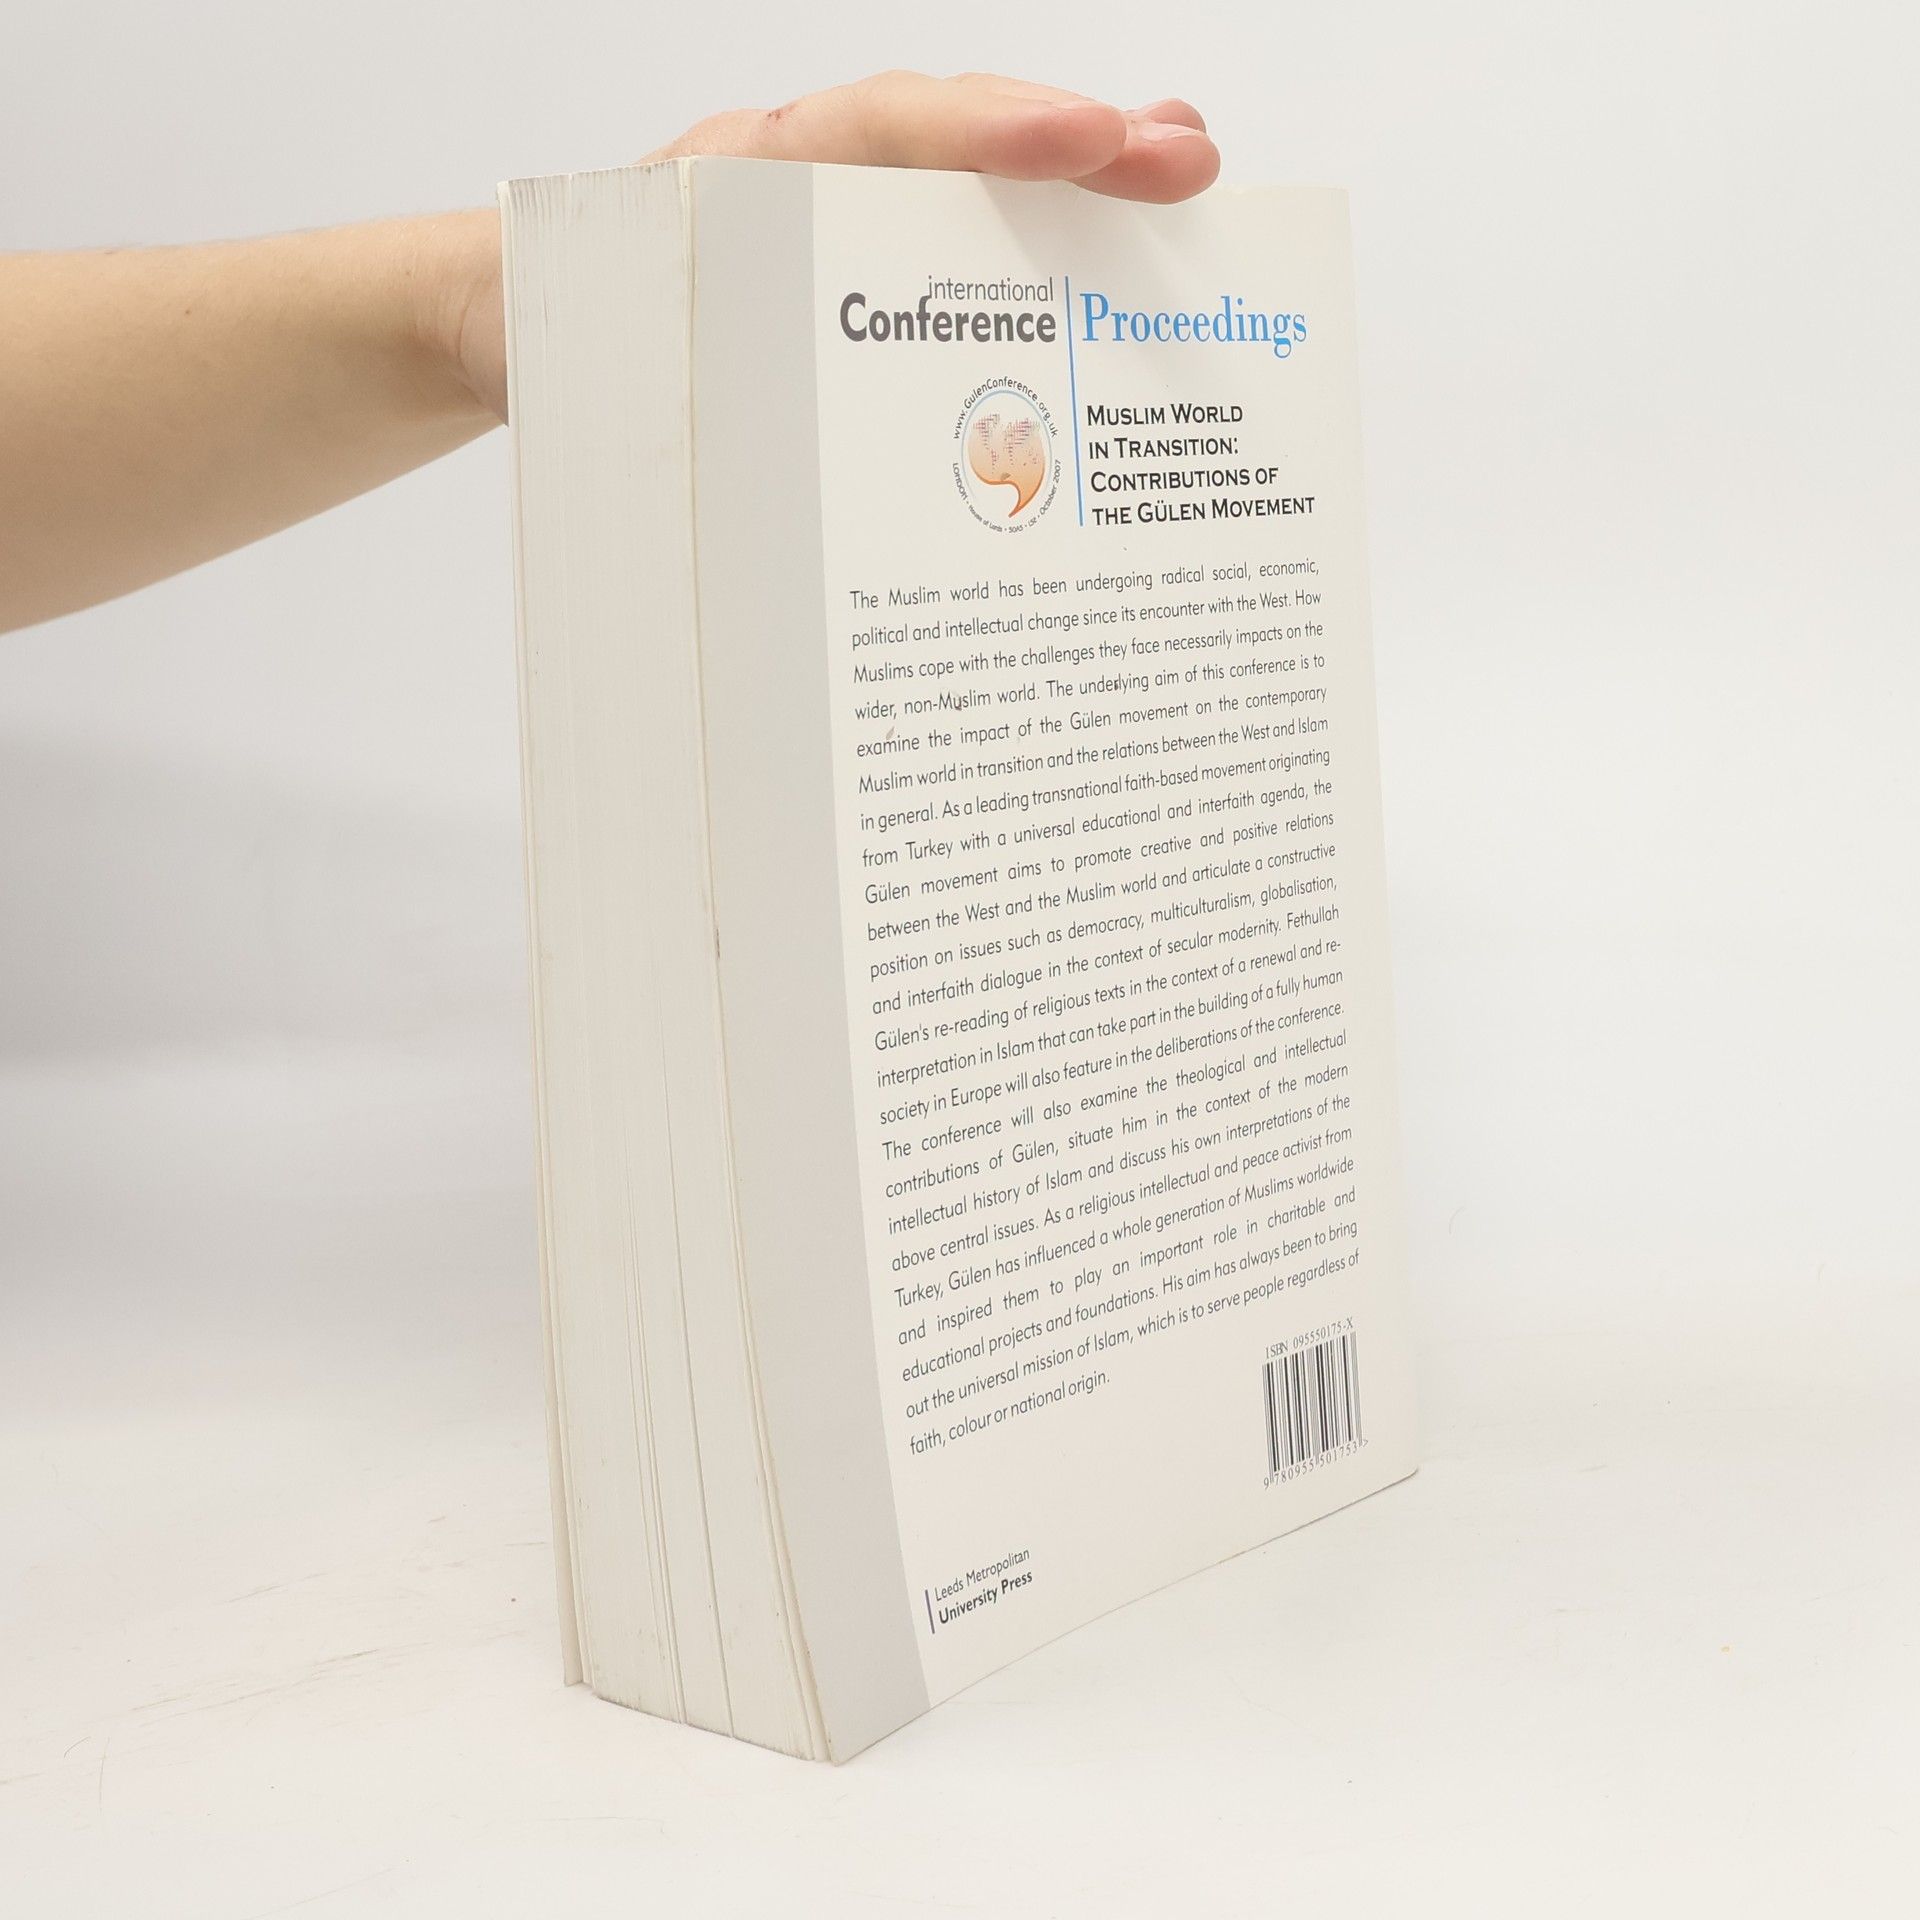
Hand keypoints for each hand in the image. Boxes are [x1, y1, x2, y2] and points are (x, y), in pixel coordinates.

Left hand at [447, 72, 1218, 420]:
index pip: (876, 131)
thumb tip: (735, 452)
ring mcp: (835, 226)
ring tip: (1180, 180)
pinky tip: (1107, 271)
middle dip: (1075, 148)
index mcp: (738, 184)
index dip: (987, 133)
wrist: (511, 323)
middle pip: (953, 144)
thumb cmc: (558, 330)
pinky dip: (1033, 253)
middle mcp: (805, 186)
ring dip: (1073, 194)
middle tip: (1188, 161)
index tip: (1088, 139)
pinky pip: (950, 251)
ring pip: (965, 192)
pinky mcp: (851, 279)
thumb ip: (656, 368)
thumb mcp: (592, 349)